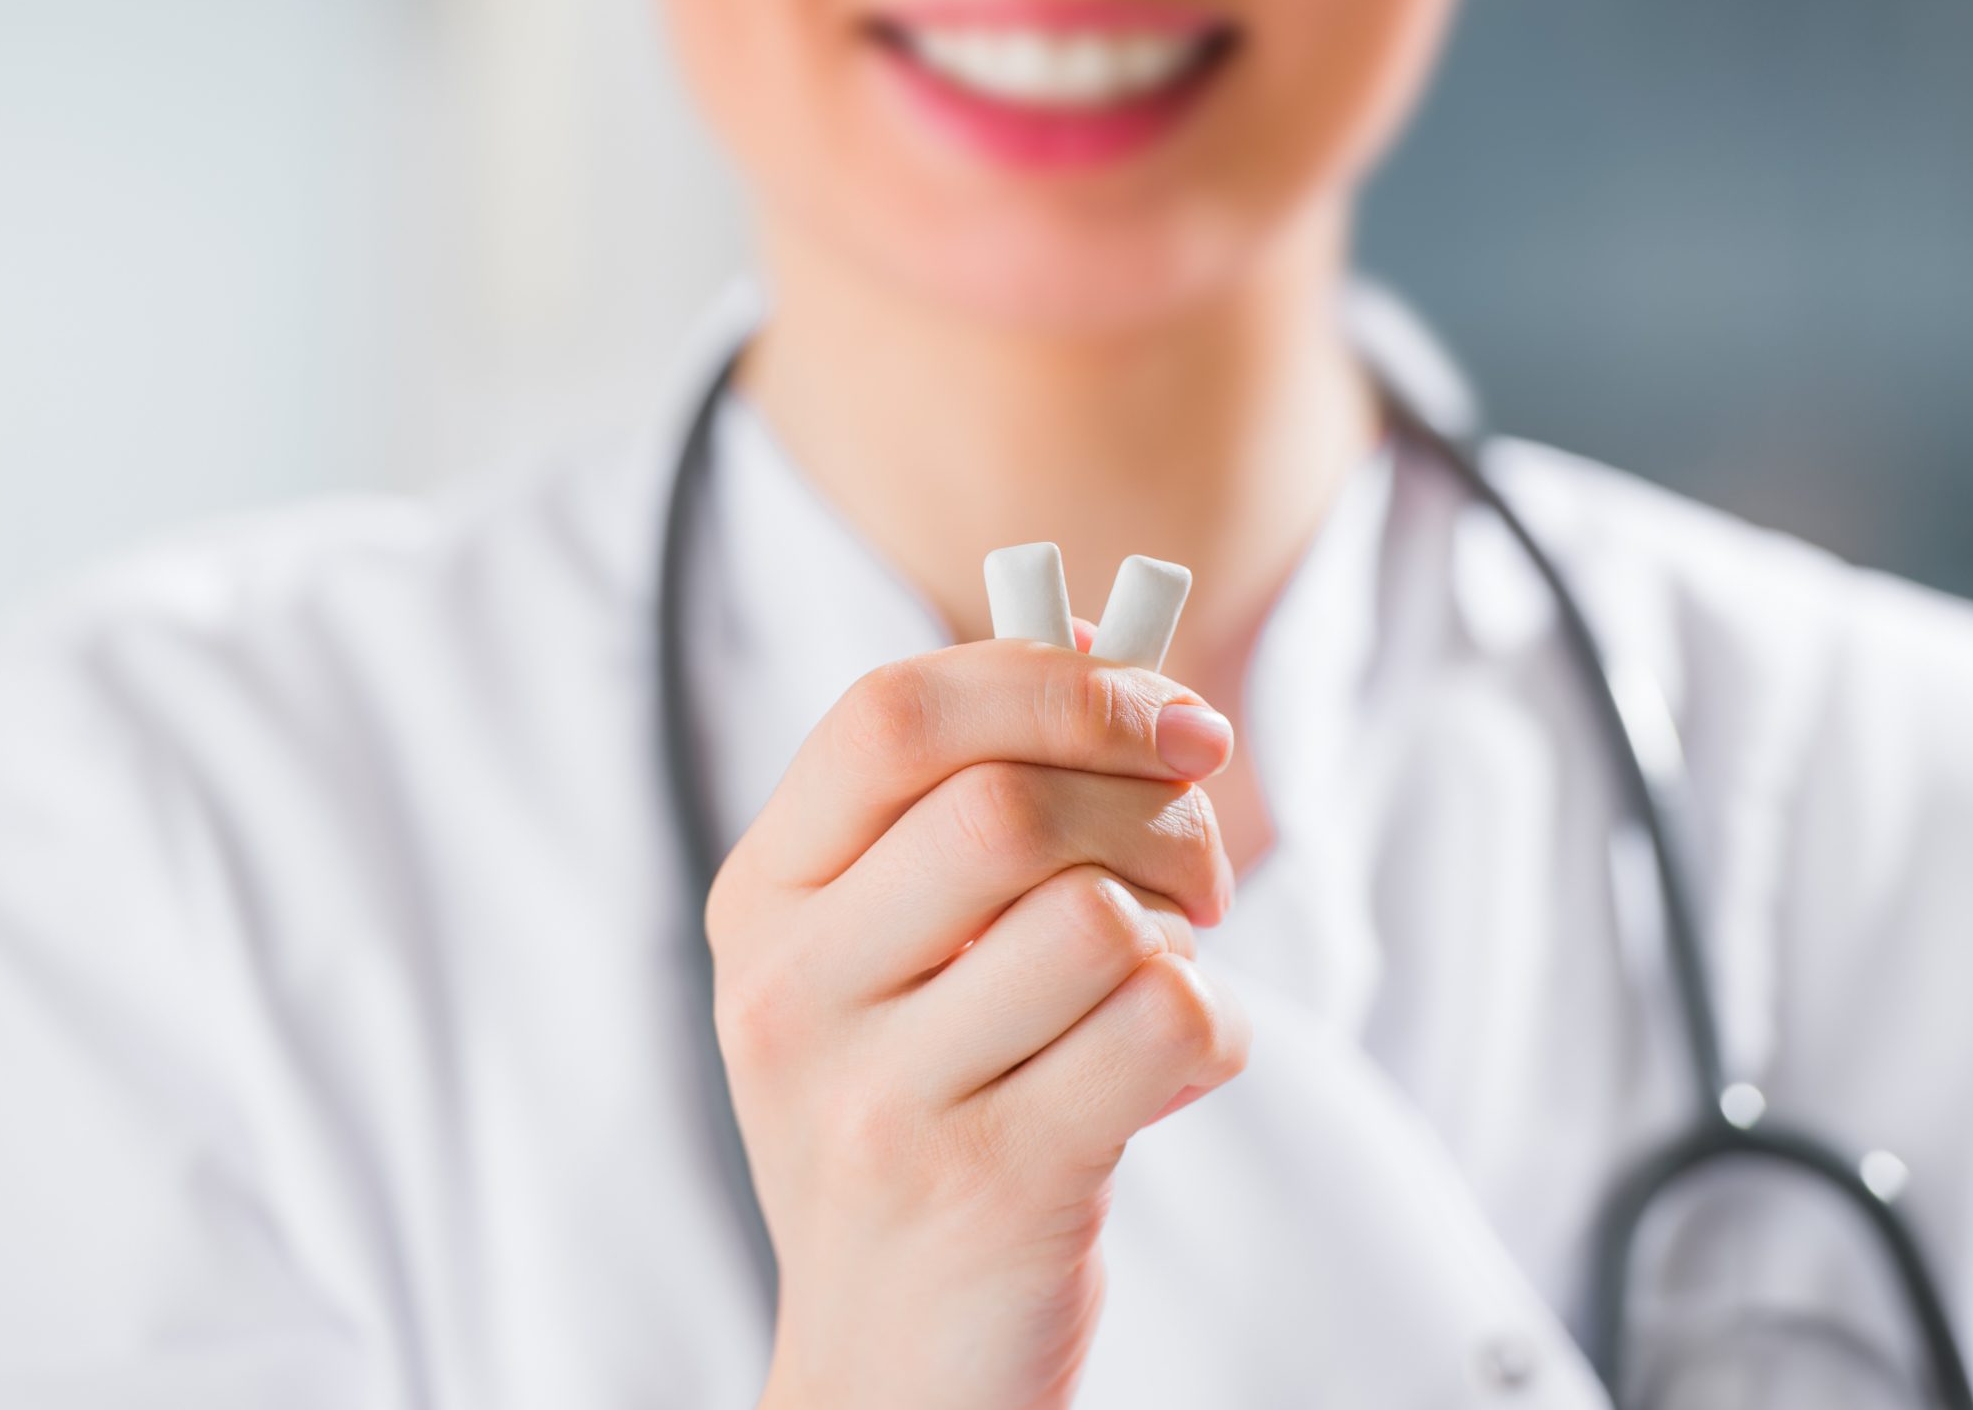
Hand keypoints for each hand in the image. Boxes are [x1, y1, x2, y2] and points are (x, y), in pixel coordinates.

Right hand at [707, 630, 1250, 1409]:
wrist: (892, 1373)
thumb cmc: (919, 1123)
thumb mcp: (888, 961)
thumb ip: (964, 805)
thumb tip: (1100, 637)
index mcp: (760, 902)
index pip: (892, 715)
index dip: (1052, 680)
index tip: (1166, 712)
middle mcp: (790, 994)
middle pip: (1006, 806)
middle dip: (1153, 806)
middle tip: (1200, 860)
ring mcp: (877, 1100)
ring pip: (1096, 920)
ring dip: (1182, 931)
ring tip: (1167, 974)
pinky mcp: (988, 1188)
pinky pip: (1160, 1028)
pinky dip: (1212, 1030)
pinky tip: (1173, 1069)